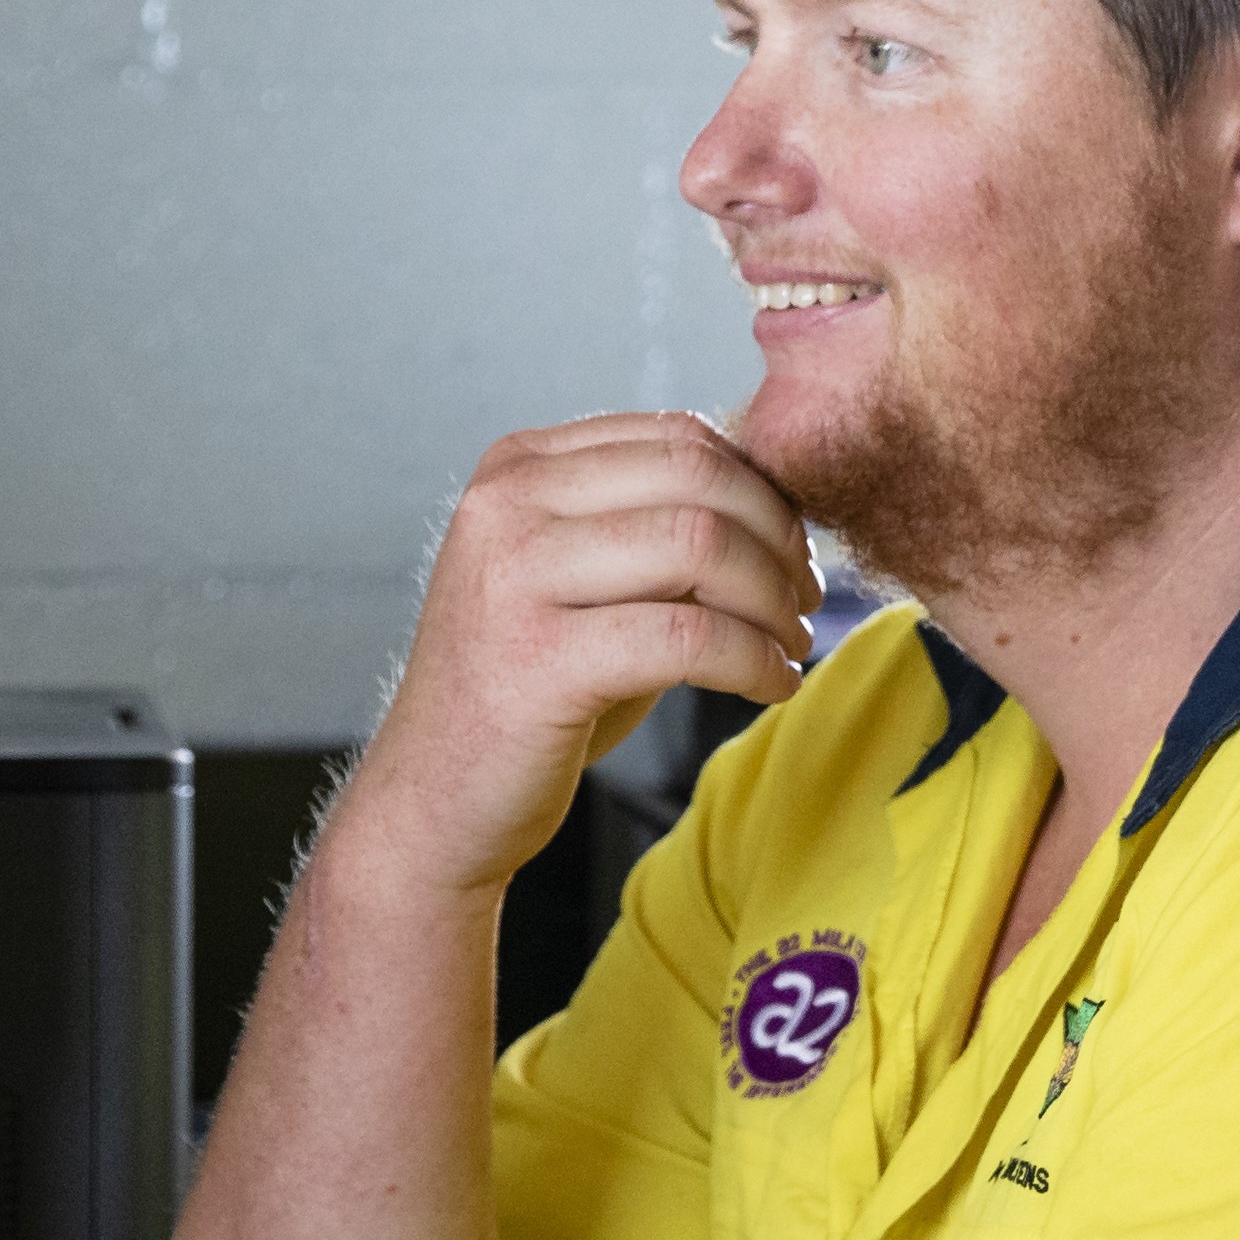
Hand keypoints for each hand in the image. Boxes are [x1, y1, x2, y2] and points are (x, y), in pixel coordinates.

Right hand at [343, 413, 814, 898]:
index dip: (761, 489)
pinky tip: (770, 685)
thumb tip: (781, 501)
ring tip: (789, 644)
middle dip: (778, 538)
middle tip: (805, 598)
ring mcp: (513, 576)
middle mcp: (507, 504)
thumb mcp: (585, 583)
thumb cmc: (529, 690)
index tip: (793, 549)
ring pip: (701, 547)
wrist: (435, 802)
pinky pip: (690, 638)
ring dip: (773, 600)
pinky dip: (753, 660)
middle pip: (697, 478)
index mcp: (517, 466)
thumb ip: (655, 528)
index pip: (678, 437)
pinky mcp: (539, 659)